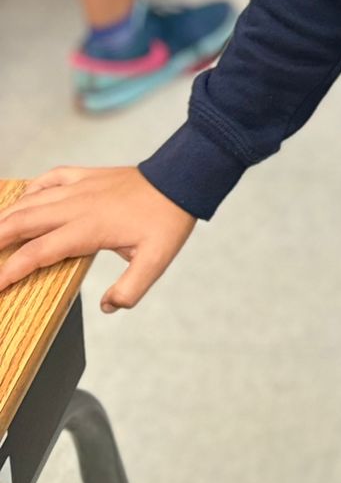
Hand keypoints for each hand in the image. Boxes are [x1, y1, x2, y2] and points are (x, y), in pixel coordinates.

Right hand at [0, 166, 194, 313]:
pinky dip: (33, 187)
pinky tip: (23, 196)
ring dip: (7, 216)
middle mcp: (77, 205)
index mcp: (88, 229)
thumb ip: (131, 288)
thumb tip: (109, 307)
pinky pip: (52, 177)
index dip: (10, 270)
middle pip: (23, 222)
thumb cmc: (168, 219)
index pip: (37, 252)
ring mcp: (81, 187)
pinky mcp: (88, 175)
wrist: (182, 179)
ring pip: (32, 199)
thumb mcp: (155, 261)